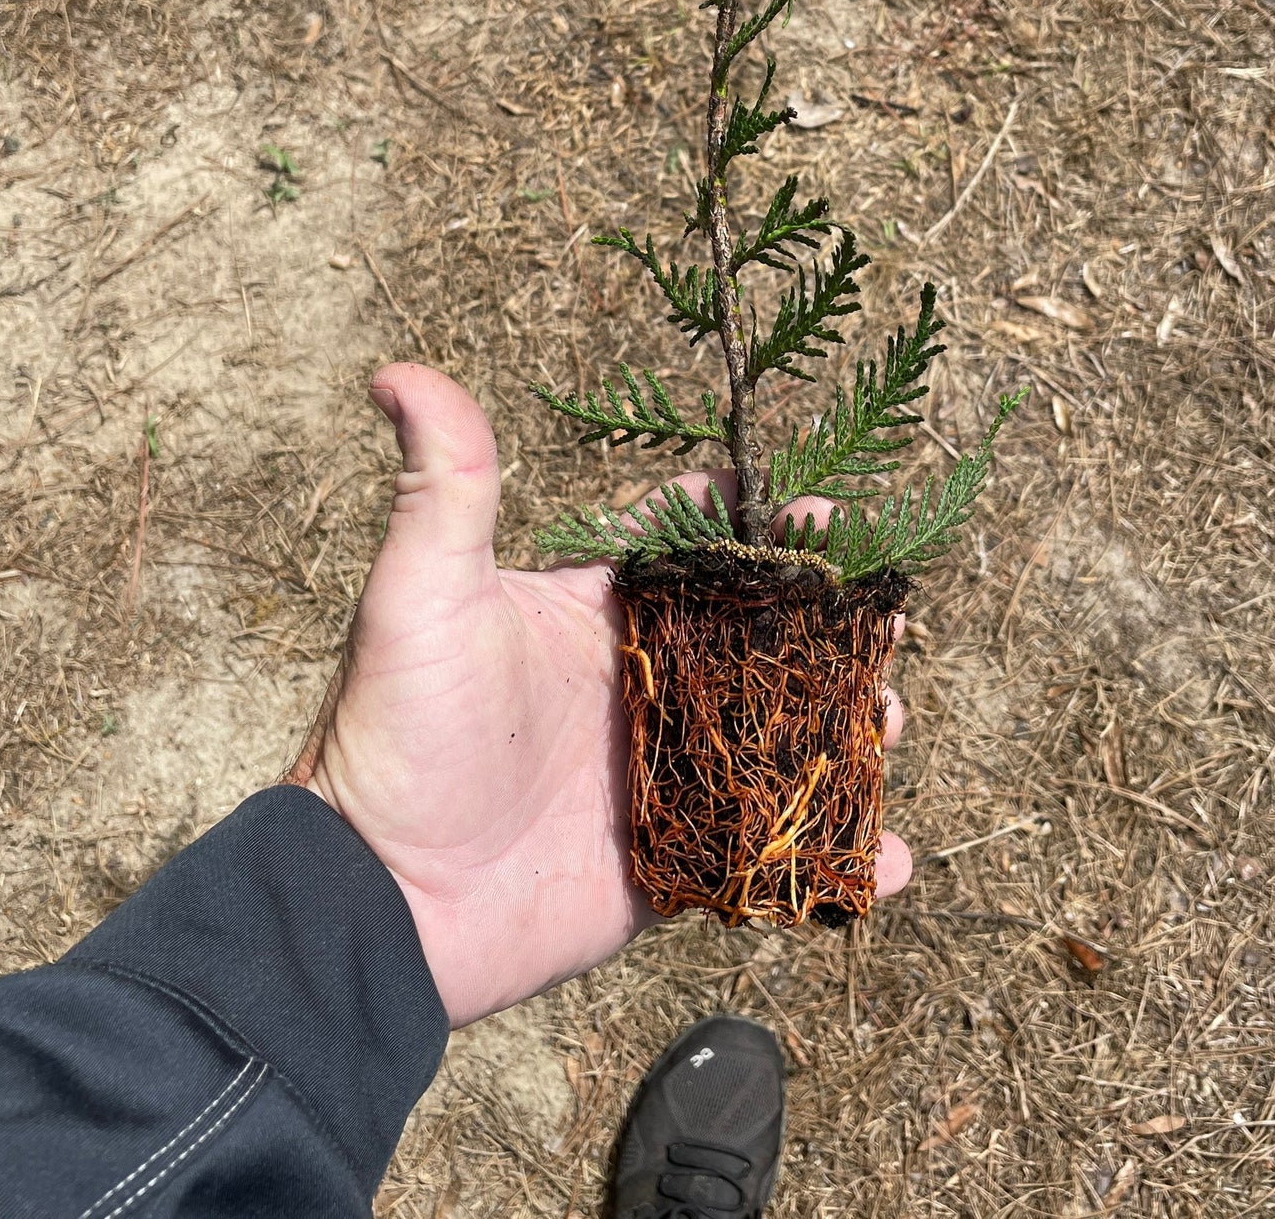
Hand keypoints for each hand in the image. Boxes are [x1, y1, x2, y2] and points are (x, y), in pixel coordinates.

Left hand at [287, 363, 911, 1025]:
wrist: (382, 903)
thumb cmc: (401, 732)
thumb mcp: (424, 593)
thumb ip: (444, 484)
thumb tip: (395, 370)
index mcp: (596, 611)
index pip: (694, 546)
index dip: (760, 522)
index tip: (823, 505)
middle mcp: (639, 683)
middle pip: (762, 637)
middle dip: (832, 624)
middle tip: (891, 616)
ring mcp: (664, 774)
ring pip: (784, 734)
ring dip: (849, 727)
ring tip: (892, 720)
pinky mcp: (676, 862)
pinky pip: (772, 853)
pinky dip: (835, 859)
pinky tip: (888, 859)